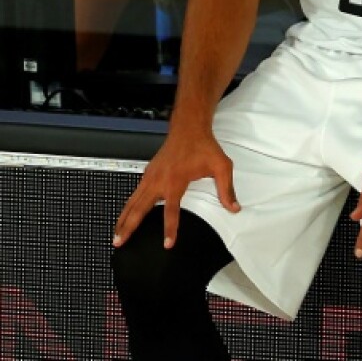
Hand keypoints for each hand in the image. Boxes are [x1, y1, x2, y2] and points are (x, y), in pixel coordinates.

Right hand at [111, 129, 238, 248]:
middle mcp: (159, 181)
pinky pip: (134, 193)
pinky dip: (127, 206)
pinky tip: (124, 215)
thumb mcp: (221, 166)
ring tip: (116, 235)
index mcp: (176, 181)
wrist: (189, 128)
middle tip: (119, 243)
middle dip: (128, 227)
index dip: (170, 229)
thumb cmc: (204, 146)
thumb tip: (233, 207)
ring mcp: (150, 176)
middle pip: (139, 209)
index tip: (167, 244)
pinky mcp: (148, 173)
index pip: (170, 211)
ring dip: (123, 219)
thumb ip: (227, 189)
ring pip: (132, 202)